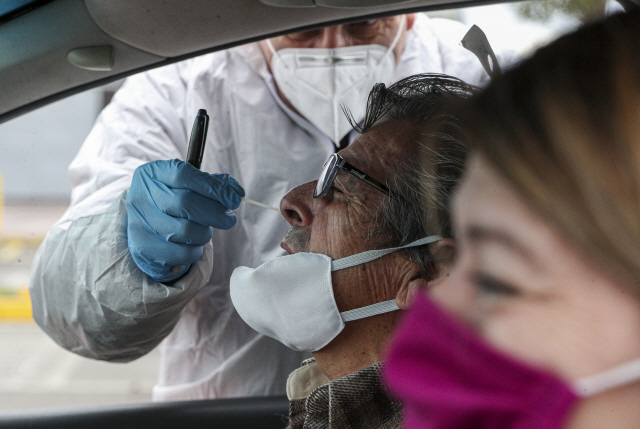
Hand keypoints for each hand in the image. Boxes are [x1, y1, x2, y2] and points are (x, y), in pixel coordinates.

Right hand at [126, 159, 244, 281]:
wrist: (146, 229)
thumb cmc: (172, 203)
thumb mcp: (187, 186)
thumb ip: (212, 184)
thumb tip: (236, 191)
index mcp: (152, 174)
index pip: (184, 175)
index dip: (213, 187)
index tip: (235, 198)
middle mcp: (140, 197)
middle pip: (185, 203)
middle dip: (215, 213)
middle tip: (229, 219)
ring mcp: (139, 224)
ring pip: (186, 231)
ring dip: (204, 233)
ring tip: (204, 230)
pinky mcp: (144, 249)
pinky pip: (182, 253)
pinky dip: (195, 251)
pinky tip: (193, 245)